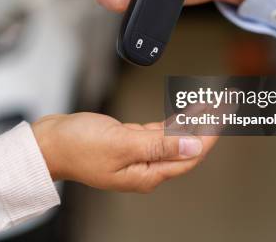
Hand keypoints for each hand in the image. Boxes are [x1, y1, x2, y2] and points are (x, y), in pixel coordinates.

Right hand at [32, 112, 216, 192]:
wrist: (49, 143)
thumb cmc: (76, 146)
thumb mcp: (121, 143)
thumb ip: (159, 145)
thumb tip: (194, 147)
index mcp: (147, 173)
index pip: (191, 155)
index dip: (212, 134)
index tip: (226, 114)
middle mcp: (146, 167)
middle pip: (187, 146)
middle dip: (209, 125)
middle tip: (225, 103)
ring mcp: (138, 155)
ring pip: (175, 138)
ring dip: (193, 121)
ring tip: (212, 103)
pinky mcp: (129, 142)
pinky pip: (160, 132)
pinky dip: (174, 121)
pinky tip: (185, 113)